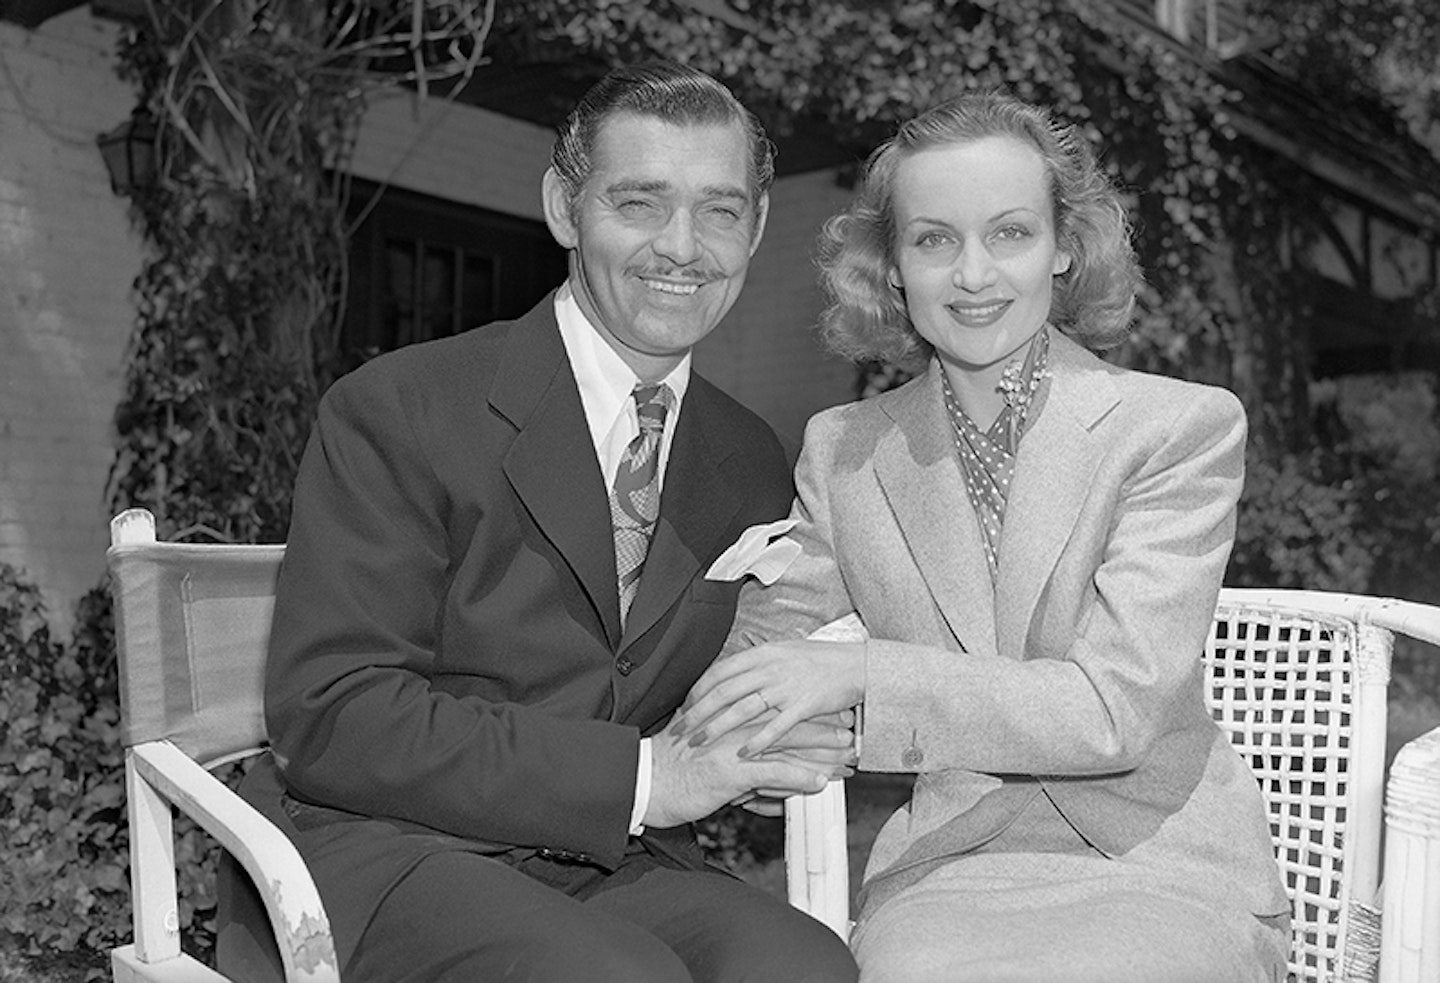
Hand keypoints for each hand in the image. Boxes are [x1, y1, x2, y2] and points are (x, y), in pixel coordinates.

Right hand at [642, 712, 848, 828]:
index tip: (835, 716)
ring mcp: (734, 747)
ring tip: (848, 762)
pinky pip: (771, 774)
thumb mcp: (708, 756)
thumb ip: (738, 759)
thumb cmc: (673, 769)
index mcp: (733, 716)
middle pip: (790, 724)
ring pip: (787, 747)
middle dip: (825, 731)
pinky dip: (797, 779)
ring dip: (821, 755)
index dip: (809, 713)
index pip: (779, 710)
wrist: (645, 782)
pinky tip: (817, 785)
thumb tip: (763, 775)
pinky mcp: (729, 771)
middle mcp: (737, 726)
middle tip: (853, 735)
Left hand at [675, 639, 864, 756]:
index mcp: (763, 654)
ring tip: (700, 742)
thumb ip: (757, 662)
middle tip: (681, 729)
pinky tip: (742, 753)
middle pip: (724, 692)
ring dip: (717, 728)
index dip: (698, 689)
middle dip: (698, 712)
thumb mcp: (783, 652)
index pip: (720, 671)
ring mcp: (786, 687)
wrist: (855, 665)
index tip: (685, 705)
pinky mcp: (804, 706)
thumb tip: (730, 672)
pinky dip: (757, 741)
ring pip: (743, 709)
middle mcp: (770, 668)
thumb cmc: (819, 661)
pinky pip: (775, 727)